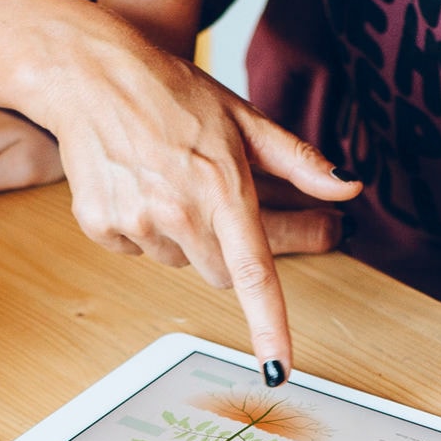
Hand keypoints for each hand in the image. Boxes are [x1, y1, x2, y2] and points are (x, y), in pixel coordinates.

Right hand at [25, 13, 359, 375]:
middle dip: (220, 247)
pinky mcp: (101, 225)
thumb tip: (348, 187)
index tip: (279, 367)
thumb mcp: (243, 119)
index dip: (270, 325)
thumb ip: (299, 161)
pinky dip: (137, 226)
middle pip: (218, 275)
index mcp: (223, 188)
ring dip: (177, 234)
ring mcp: (137, 220)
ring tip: (162, 178)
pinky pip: (134, 249)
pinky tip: (132, 182)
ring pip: (176, 261)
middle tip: (204, 195)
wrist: (91, 73)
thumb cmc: (172, 91)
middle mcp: (180, 211)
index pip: (255, 272)